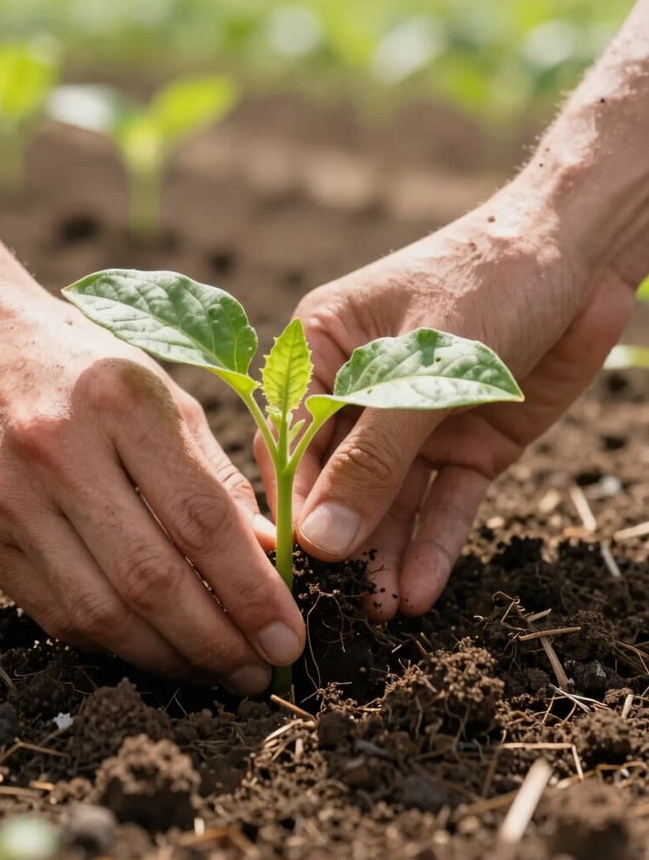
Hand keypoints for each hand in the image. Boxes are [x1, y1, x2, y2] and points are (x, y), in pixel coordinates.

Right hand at [0, 283, 304, 692]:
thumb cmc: (82, 362)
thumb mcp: (161, 393)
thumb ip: (215, 475)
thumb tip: (269, 559)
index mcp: (121, 402)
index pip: (201, 518)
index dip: (253, 591)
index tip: (289, 636)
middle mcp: (59, 452)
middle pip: (151, 579)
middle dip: (218, 642)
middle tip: (262, 673)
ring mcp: (8, 499)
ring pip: (101, 613)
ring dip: (169, 658)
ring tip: (217, 672)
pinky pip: (56, 614)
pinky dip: (114, 644)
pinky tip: (155, 649)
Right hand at [256, 199, 636, 620]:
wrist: (581, 259)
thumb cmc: (487, 280)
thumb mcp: (422, 367)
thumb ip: (372, 457)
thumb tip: (322, 538)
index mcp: (324, 348)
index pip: (291, 439)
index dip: (293, 504)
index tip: (293, 571)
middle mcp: (361, 391)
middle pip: (339, 480)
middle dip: (342, 542)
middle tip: (338, 607)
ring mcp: (415, 422)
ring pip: (392, 503)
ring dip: (387, 556)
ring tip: (382, 613)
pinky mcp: (465, 446)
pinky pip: (444, 503)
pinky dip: (435, 545)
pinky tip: (422, 591)